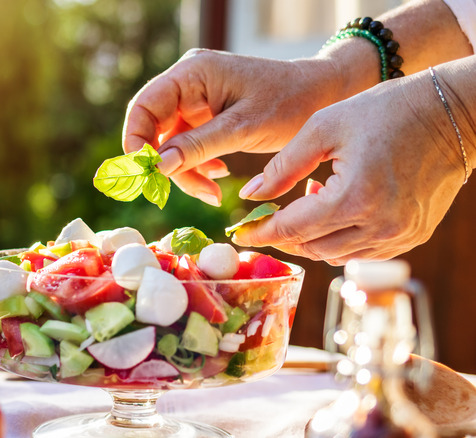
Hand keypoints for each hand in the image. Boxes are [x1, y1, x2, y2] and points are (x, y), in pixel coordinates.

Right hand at [122, 49, 341, 205]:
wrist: (323, 95)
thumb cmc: (289, 103)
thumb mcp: (243, 128)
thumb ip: (198, 146)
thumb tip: (158, 166)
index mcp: (192, 73)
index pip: (144, 106)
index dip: (137, 141)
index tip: (147, 174)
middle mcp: (188, 82)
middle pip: (154, 128)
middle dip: (166, 163)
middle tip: (182, 191)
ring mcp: (195, 99)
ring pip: (170, 143)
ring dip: (185, 171)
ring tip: (211, 193)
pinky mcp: (205, 115)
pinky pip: (188, 145)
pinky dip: (198, 166)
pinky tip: (217, 177)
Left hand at [232, 70, 466, 264]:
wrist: (451, 112)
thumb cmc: (384, 111)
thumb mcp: (323, 128)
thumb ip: (283, 166)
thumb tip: (251, 195)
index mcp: (354, 198)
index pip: (292, 229)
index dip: (261, 233)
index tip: (240, 233)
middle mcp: (380, 226)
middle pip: (312, 248)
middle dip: (285, 234)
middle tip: (273, 212)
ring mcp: (400, 236)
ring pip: (336, 256)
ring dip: (313, 236)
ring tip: (313, 199)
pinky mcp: (414, 236)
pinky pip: (363, 252)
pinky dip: (341, 239)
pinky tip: (339, 207)